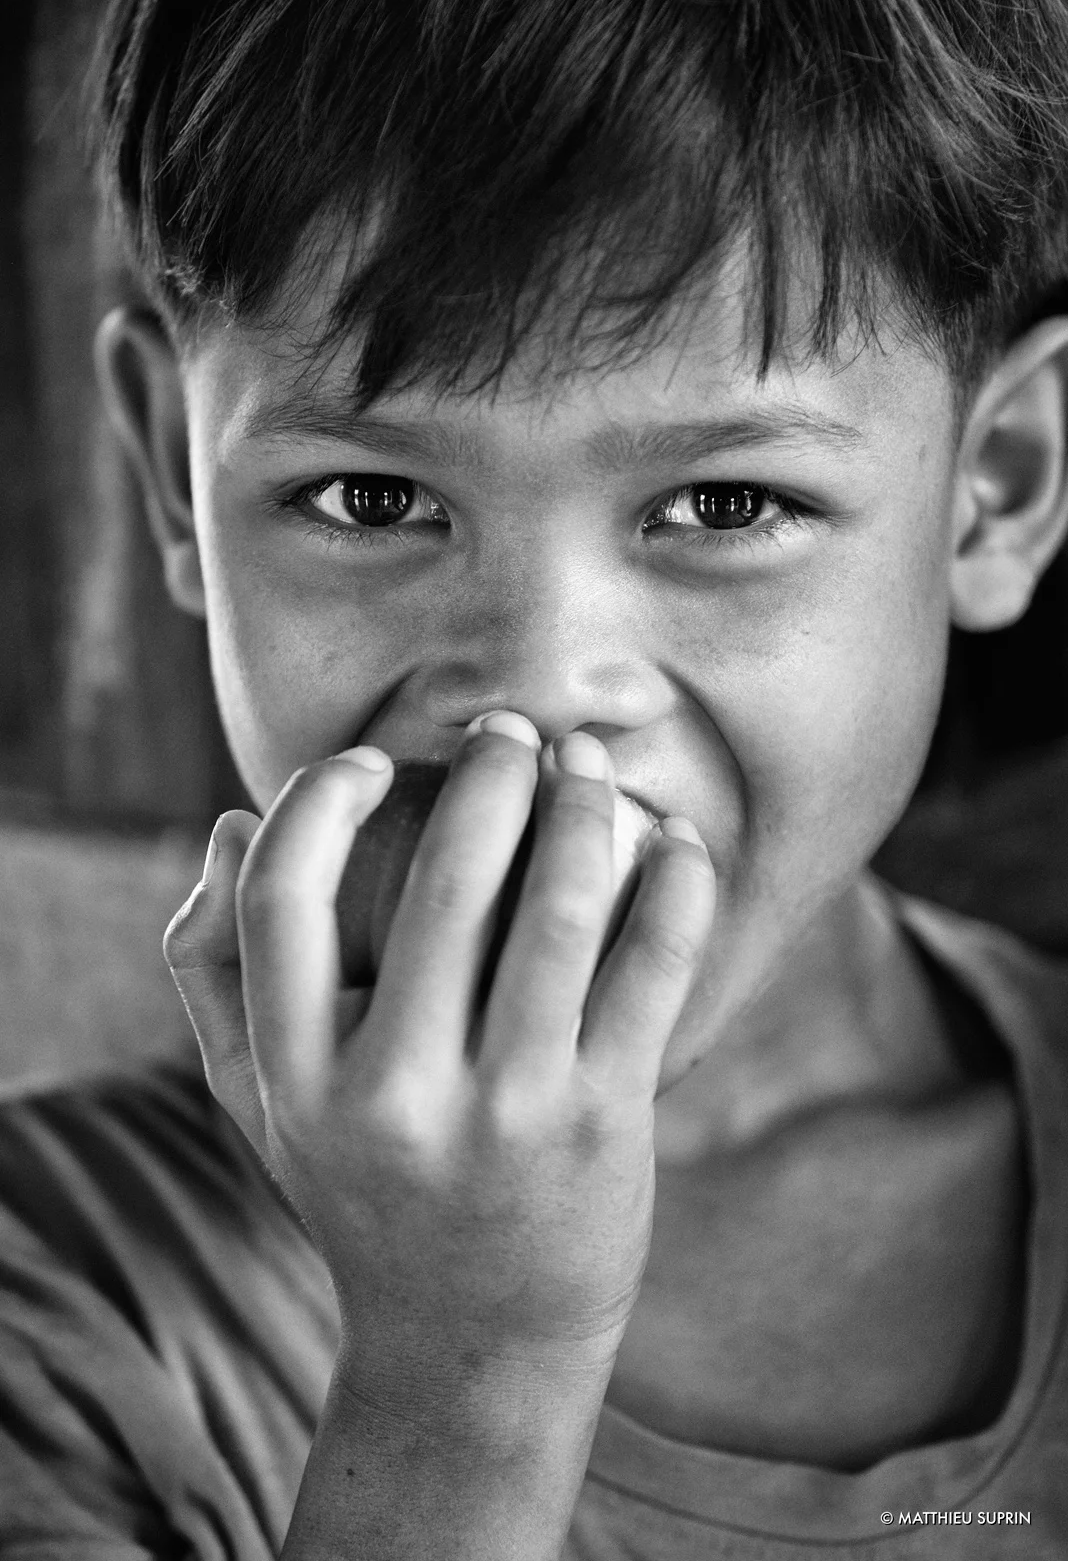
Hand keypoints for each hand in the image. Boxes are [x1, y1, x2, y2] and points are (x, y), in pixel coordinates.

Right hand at [165, 717, 714, 1425]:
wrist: (474, 1344)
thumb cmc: (364, 1193)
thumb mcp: (260, 1105)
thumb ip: (212, 966)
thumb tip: (232, 822)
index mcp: (297, 1079)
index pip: (284, 898)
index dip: (323, 800)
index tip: (375, 759)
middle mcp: (396, 1095)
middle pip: (445, 878)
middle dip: (491, 770)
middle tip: (512, 726)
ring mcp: (508, 1110)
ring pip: (559, 905)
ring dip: (582, 800)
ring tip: (585, 756)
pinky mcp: (604, 1120)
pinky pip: (653, 965)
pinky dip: (674, 880)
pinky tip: (677, 837)